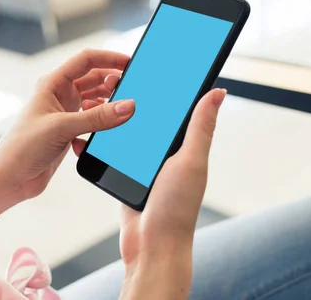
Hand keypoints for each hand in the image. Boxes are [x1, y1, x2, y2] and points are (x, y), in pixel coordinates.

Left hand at [0, 50, 135, 207]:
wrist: (8, 179)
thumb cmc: (21, 148)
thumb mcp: (62, 128)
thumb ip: (98, 117)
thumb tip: (128, 106)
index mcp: (52, 84)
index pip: (86, 60)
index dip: (109, 58)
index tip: (130, 63)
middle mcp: (59, 95)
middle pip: (94, 80)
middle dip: (112, 85)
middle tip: (129, 93)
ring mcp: (65, 114)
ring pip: (95, 103)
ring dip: (106, 109)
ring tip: (117, 117)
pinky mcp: (68, 133)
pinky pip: (93, 125)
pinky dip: (97, 131)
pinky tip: (90, 142)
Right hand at [112, 88, 225, 299]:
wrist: (151, 246)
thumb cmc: (176, 208)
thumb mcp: (191, 161)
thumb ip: (201, 127)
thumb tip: (218, 92)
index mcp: (185, 146)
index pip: (178, 108)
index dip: (168, 86)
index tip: (155, 64)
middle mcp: (166, 153)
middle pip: (149, 118)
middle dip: (135, 97)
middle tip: (118, 77)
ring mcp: (145, 164)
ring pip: (129, 133)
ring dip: (117, 117)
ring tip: (102, 97)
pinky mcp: (127, 175)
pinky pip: (115, 153)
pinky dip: (105, 142)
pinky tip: (93, 130)